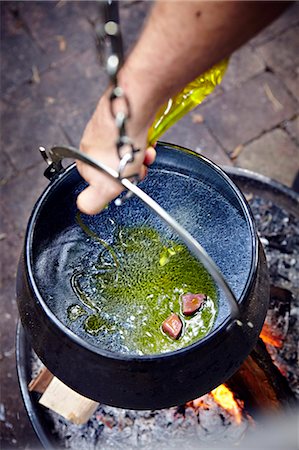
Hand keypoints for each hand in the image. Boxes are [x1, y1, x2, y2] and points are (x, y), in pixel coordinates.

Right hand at [76, 93, 155, 214]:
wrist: (130, 112)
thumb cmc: (118, 147)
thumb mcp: (105, 185)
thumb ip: (92, 200)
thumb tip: (85, 207)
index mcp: (86, 163)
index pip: (103, 180)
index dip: (120, 184)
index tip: (129, 183)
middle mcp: (93, 144)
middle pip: (118, 165)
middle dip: (134, 168)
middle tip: (142, 166)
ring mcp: (107, 129)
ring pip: (129, 150)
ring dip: (143, 154)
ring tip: (148, 151)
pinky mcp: (121, 116)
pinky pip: (135, 133)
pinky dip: (144, 138)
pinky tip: (148, 137)